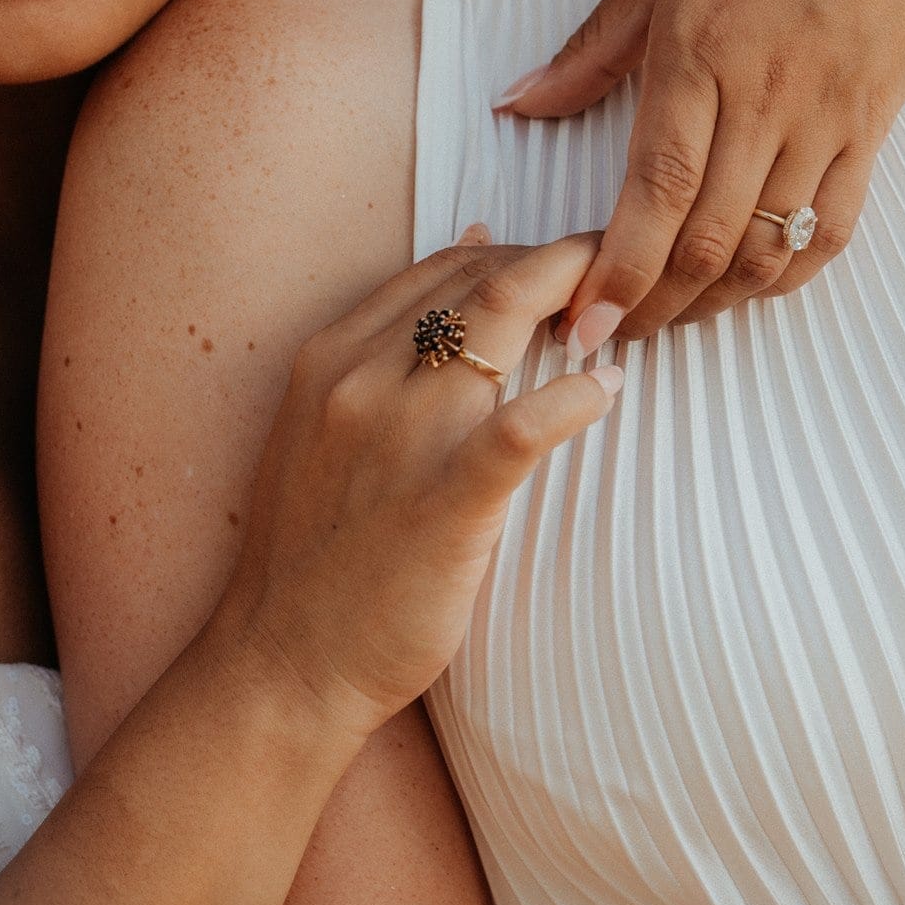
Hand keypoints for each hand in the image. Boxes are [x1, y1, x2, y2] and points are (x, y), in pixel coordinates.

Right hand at [218, 229, 620, 737]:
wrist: (282, 664)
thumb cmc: (318, 554)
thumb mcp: (325, 427)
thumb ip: (386, 345)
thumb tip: (472, 241)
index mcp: (330, 359)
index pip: (443, 269)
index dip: (520, 255)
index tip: (569, 278)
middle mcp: (357, 383)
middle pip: (479, 279)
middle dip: (562, 264)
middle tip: (619, 289)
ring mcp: (398, 440)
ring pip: (499, 320)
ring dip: (578, 304)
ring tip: (621, 322)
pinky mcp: (442, 507)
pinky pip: (519, 429)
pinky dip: (574, 398)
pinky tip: (606, 391)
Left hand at [493, 0, 904, 345]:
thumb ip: (592, 50)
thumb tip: (521, 104)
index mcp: (700, 55)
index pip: (657, 192)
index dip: (619, 271)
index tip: (584, 324)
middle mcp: (767, 98)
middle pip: (708, 239)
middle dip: (654, 306)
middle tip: (616, 336)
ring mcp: (829, 118)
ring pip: (770, 247)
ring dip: (715, 301)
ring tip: (672, 317)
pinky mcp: (876, 126)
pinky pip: (835, 227)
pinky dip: (790, 273)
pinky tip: (752, 284)